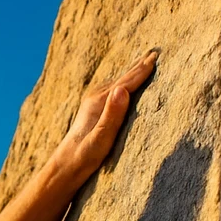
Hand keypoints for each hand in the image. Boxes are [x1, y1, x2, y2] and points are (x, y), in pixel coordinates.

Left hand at [47, 51, 158, 193]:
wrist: (64, 167)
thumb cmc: (84, 157)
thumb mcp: (100, 138)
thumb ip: (112, 115)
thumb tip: (122, 89)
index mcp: (100, 102)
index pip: (127, 82)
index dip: (143, 70)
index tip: (156, 57)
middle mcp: (95, 98)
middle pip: (123, 78)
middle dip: (139, 66)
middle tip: (156, 52)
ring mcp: (93, 104)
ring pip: (119, 83)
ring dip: (133, 73)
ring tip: (146, 62)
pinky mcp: (93, 111)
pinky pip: (114, 91)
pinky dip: (125, 84)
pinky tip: (127, 85)